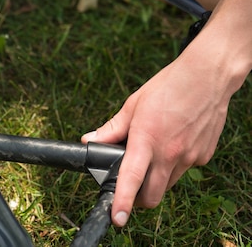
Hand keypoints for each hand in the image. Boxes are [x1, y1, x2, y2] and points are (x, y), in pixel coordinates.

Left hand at [82, 36, 238, 226]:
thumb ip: (111, 129)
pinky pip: (184, 169)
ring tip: (152, 155)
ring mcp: (189, 157)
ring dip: (156, 179)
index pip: (131, 178)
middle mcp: (169, 153)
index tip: (117, 218)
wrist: (206, 77)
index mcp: (146, 140)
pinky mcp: (203, 156)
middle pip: (152, 196)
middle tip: (129, 188)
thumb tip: (90, 141)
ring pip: (168, 184)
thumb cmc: (167, 87)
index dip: (122, 202)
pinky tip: (173, 142)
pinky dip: (174, 164)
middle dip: (138, 199)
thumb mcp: (132, 106)